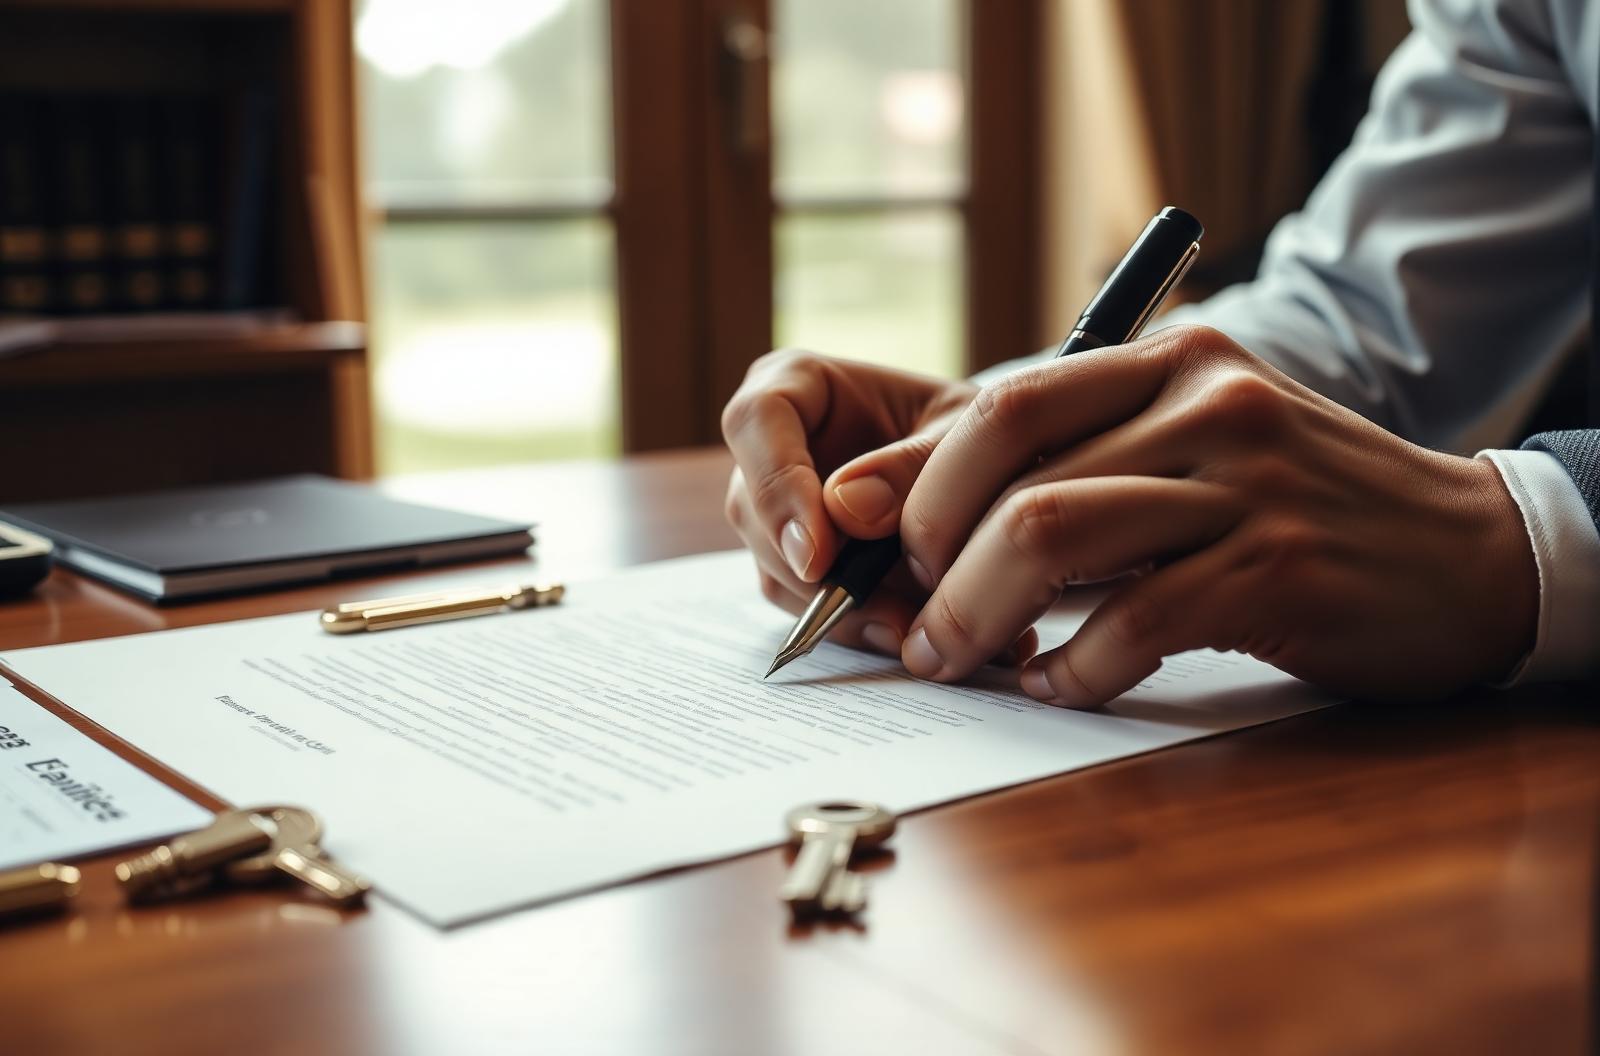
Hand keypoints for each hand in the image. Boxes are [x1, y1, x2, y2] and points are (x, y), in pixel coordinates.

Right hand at [722, 350, 1035, 660]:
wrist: (992, 471)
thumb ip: (911, 465)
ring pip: (776, 569)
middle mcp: (772, 449)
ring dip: (840, 608)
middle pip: (755, 510)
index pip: (756, 419)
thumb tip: (845, 513)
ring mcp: (779, 512)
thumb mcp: (961, 432)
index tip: (817, 554)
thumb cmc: (972, 429)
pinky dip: (856, 625)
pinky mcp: (798, 564)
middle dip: (814, 570)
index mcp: (797, 386)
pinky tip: (909, 634)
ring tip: (914, 629)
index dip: (777, 486)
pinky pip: (805, 606)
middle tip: (881, 610)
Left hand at [896, 324, 1538, 704]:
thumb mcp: (1188, 453)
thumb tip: (916, 497)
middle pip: (1009, 464)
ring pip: (1049, 532)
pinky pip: (1131, 620)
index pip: (1003, 402)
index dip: (911, 474)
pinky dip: (1074, 667)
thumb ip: (1074, 461)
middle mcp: (1202, 400)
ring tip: (962, 660)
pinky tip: (1063, 687)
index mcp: (1169, 361)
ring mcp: (1242, 481)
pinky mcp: (1275, 567)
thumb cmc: (1297, 506)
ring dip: (977, 615)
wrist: (1465, 552)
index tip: (860, 532)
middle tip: (914, 616)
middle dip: (929, 549)